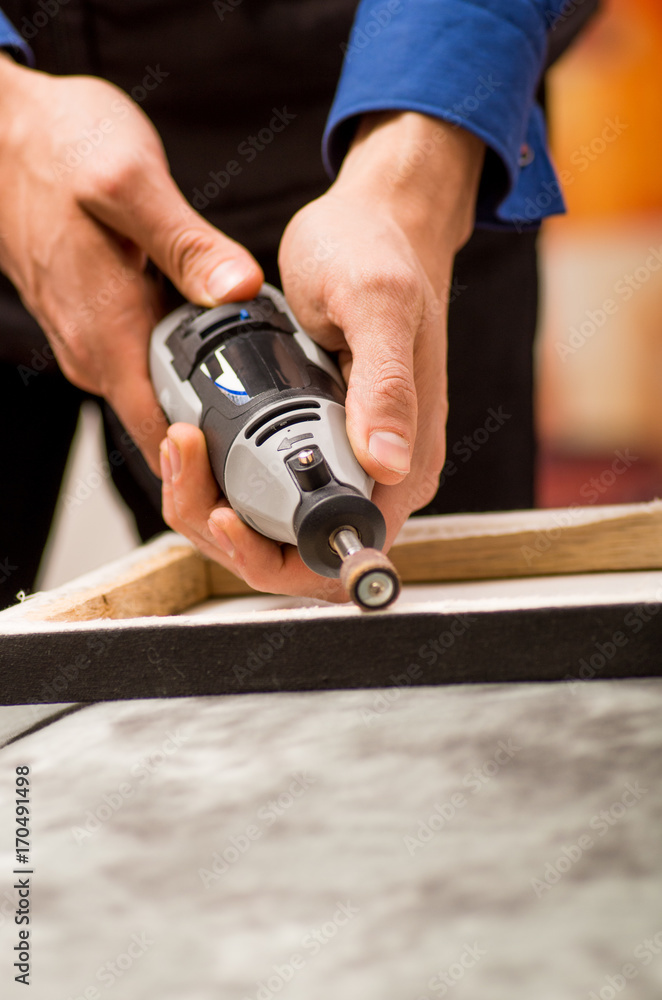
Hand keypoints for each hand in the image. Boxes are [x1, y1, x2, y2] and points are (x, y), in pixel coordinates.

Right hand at [0, 56, 262, 472]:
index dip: (210, 460)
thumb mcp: (132, 183)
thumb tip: (241, 289)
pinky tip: (217, 333)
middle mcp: (93, 351)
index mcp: (107, 333)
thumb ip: (188, 244)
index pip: (160, 436)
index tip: (259, 452)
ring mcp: (90, 341)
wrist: (1, 131)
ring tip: (260, 373)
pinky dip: (183, 358)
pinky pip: (145, 362)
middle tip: (280, 412)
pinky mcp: (94, 324)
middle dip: (220, 430)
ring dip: (204, 392)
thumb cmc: (57, 148)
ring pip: (156, 393)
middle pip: (164, 425)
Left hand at [162, 113, 483, 600]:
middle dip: (230, 532)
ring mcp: (351, 461)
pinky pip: (270, 487)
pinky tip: (196, 440)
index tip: (223, 511)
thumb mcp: (379, 307)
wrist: (376, 223)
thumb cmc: (380, 253)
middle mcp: (383, 475)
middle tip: (185, 462)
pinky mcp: (324, 440)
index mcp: (406, 463)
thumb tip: (389, 462)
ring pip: (277, 525)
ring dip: (217, 503)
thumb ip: (387, 385)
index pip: (339, 557)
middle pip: (298, 553)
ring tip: (182, 442)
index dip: (271, 555)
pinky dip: (225, 478)